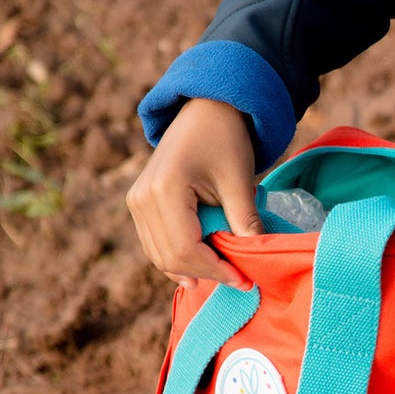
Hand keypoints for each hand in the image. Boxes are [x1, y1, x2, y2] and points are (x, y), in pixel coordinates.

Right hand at [126, 97, 259, 290]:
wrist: (203, 113)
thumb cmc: (225, 140)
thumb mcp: (240, 181)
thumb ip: (245, 221)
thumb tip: (258, 259)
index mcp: (164, 190)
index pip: (186, 249)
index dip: (216, 270)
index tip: (246, 280)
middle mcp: (142, 198)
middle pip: (170, 257)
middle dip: (206, 274)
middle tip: (240, 280)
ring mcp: (136, 202)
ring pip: (159, 256)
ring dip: (192, 271)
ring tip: (225, 274)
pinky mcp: (140, 204)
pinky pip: (155, 244)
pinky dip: (179, 260)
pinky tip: (203, 269)